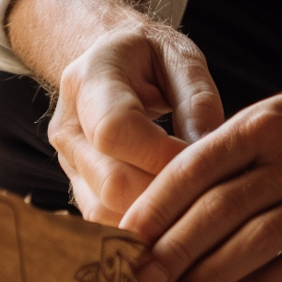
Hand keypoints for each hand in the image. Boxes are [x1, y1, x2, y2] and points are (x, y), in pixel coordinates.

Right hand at [48, 13, 224, 222]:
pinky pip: (106, 221)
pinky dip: (144, 225)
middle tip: (213, 191)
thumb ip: (197, 99)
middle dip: (168, 195)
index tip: (209, 159)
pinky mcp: (77, 188)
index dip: (164, 155)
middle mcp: (68, 127)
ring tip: (198, 203)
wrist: (107, 60)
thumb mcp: (180, 57)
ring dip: (157, 217)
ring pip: (107, 212)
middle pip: (112, 183)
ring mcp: (68, 164)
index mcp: (89, 81)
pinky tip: (176, 212)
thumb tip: (210, 152)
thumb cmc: (149, 56)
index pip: (115, 131)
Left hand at [121, 0, 281, 281]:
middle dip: (174, 249)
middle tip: (143, 278)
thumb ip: (237, 146)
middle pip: (218, 211)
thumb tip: (180, 191)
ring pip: (255, 242)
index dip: (158, 204)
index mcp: (265, 123)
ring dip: (212, 274)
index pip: (196, 167)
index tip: (128, 233)